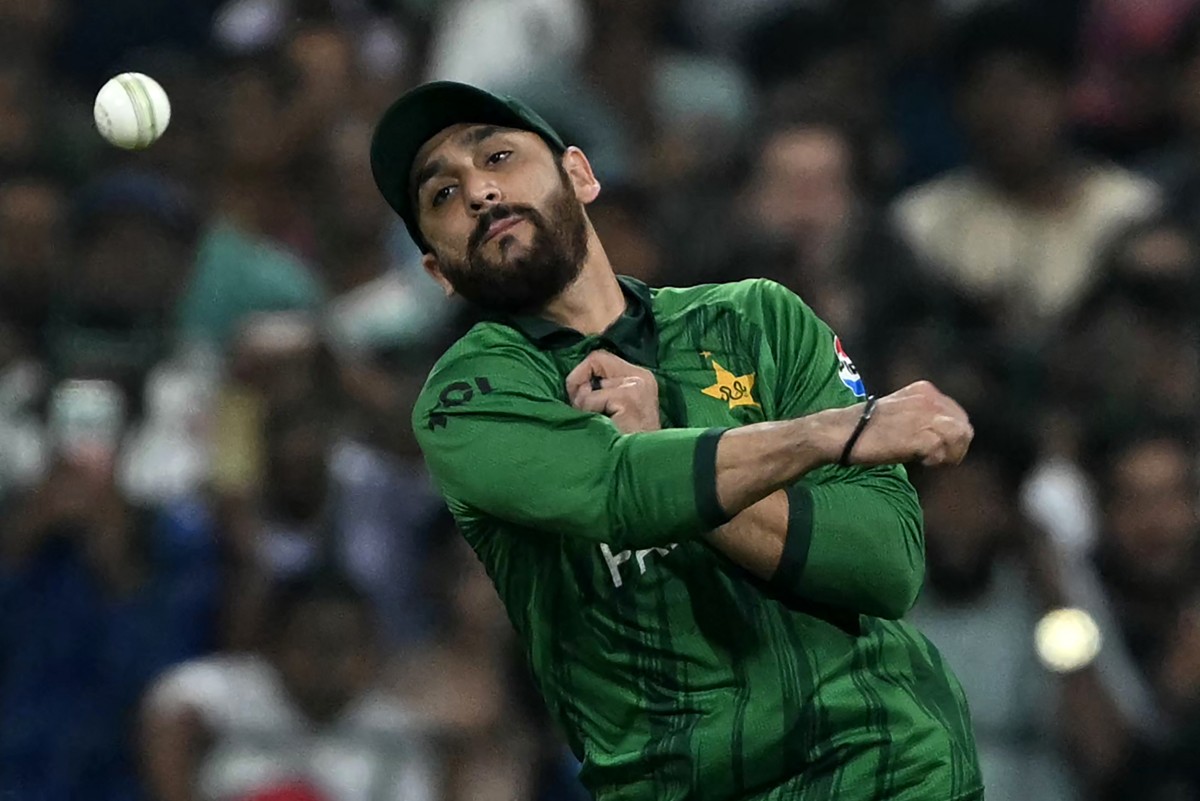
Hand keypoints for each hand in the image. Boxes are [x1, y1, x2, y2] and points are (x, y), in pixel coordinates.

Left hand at [565, 351, 660, 433]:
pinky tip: (603, 427)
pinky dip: (588, 414)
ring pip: (590, 387)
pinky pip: (590, 400)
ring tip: (596, 423)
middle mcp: (641, 377)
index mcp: (640, 377)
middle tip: (581, 409)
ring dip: (584, 406)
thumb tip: (575, 385)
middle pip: (595, 360)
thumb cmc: (628, 442)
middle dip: (578, 384)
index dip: (583, 372)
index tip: (578, 395)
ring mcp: (636, 386)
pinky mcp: (628, 398)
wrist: (646, 465)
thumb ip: (601, 391)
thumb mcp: (617, 409)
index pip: (601, 357)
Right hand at [825, 381, 972, 467]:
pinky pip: (943, 452)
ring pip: (960, 438)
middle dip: (956, 446)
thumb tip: (940, 436)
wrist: (845, 432)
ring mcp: (927, 418)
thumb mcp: (900, 411)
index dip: (951, 435)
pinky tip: (921, 461)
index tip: (938, 447)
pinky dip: (934, 461)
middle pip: (964, 427)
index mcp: (925, 390)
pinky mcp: (922, 437)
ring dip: (949, 454)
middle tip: (937, 459)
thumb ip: (921, 416)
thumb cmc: (867, 427)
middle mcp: (930, 400)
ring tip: (931, 460)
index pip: (957, 414)